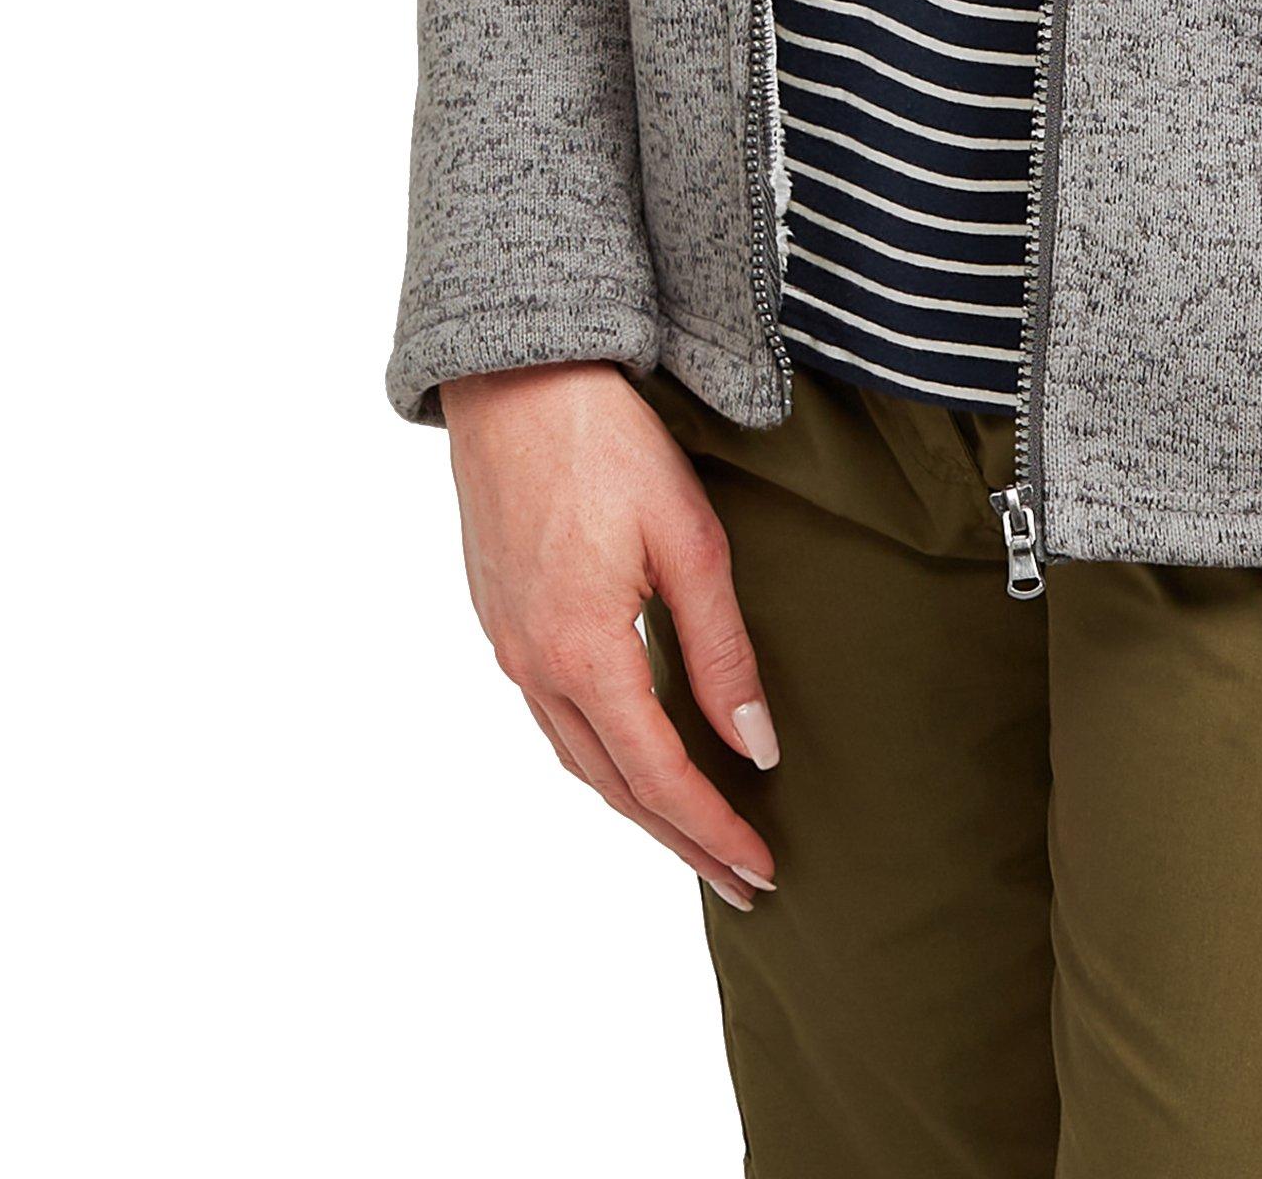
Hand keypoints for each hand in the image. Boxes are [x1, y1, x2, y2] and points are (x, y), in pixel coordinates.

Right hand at [439, 360, 783, 909]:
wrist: (517, 378)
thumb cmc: (609, 443)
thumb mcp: (690, 541)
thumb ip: (721, 651)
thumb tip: (756, 747)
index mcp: (583, 655)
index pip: (659, 778)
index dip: (712, 831)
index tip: (761, 870)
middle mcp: (534, 667)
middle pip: (614, 788)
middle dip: (681, 841)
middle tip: (741, 883)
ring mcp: (508, 647)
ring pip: (577, 759)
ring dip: (638, 805)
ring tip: (695, 835)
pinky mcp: (500, 619)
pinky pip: (552, 718)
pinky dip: (601, 756)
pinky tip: (633, 755)